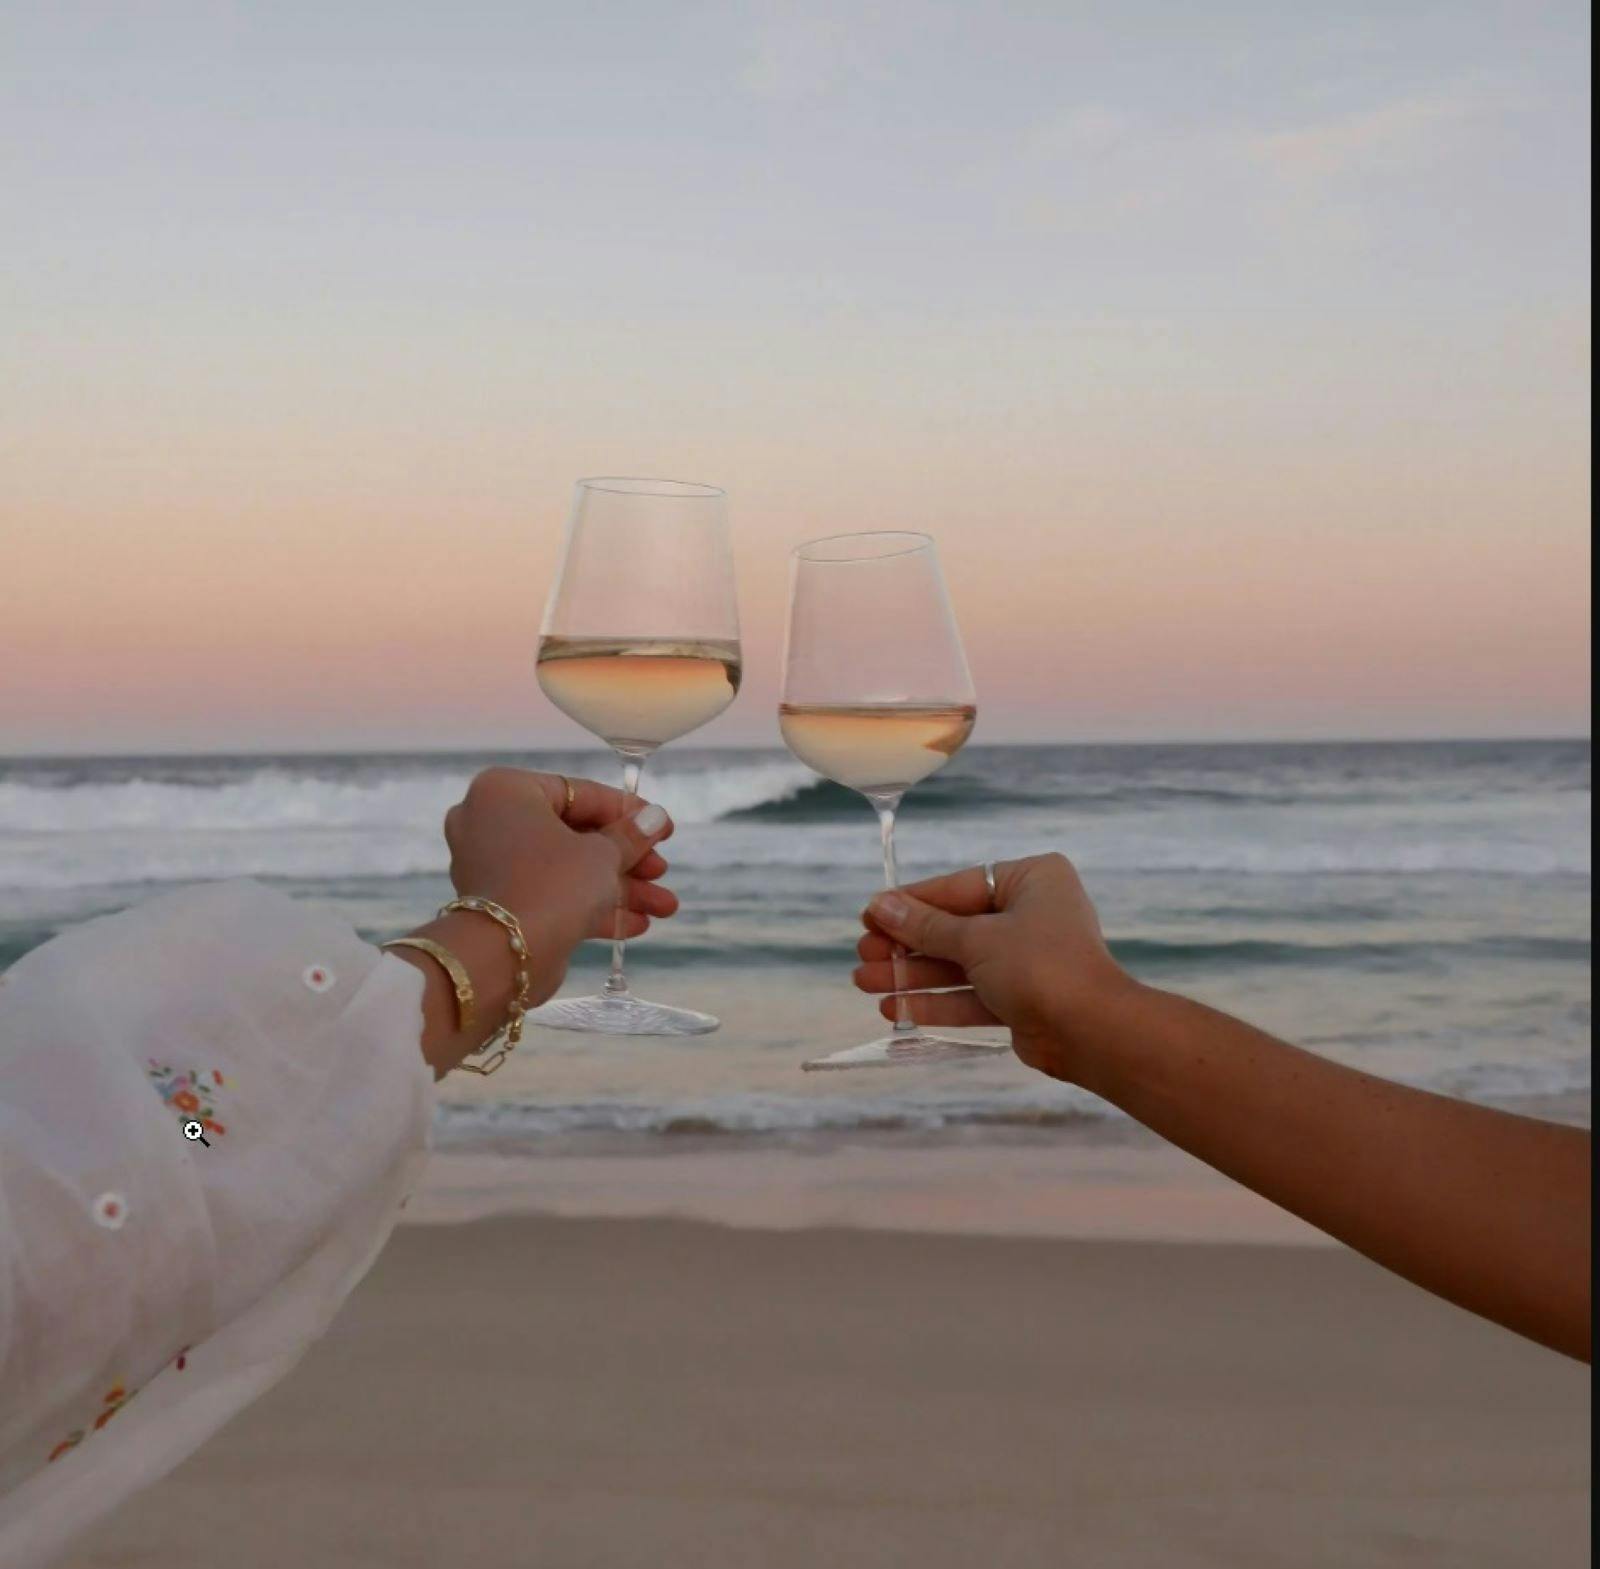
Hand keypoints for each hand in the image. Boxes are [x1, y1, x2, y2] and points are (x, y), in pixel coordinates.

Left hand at [443, 767, 676, 958]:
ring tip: (664, 907)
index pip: (579, 793)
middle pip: (574, 834)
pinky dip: (589, 905)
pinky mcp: (498, 905)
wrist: (502, 957)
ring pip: (566, 869)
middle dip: (626, 859)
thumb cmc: (552, 885)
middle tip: (661, 872)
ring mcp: (491, 866)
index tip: (662, 827)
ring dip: (618, 888)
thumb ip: (631, 835)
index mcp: (506, 791)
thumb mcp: (602, 855)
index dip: (628, 812)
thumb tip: (655, 819)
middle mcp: (491, 822)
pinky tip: (635, 924)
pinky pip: (550, 894)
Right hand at [853, 853, 1135, 1082]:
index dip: (911, 903)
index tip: (870, 915)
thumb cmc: (1039, 966)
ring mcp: (1028, 959)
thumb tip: (879, 906)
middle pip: (954, 928)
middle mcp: (1032, 914)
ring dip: (913, 976)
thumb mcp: (976, 939)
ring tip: (865, 984)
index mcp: (1031, 880)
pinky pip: (971, 994)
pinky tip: (895, 1009)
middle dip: (906, 946)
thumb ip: (926, 926)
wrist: (1092, 1032)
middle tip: (862, 956)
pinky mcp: (1023, 999)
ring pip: (959, 964)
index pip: (958, 887)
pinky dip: (935, 1001)